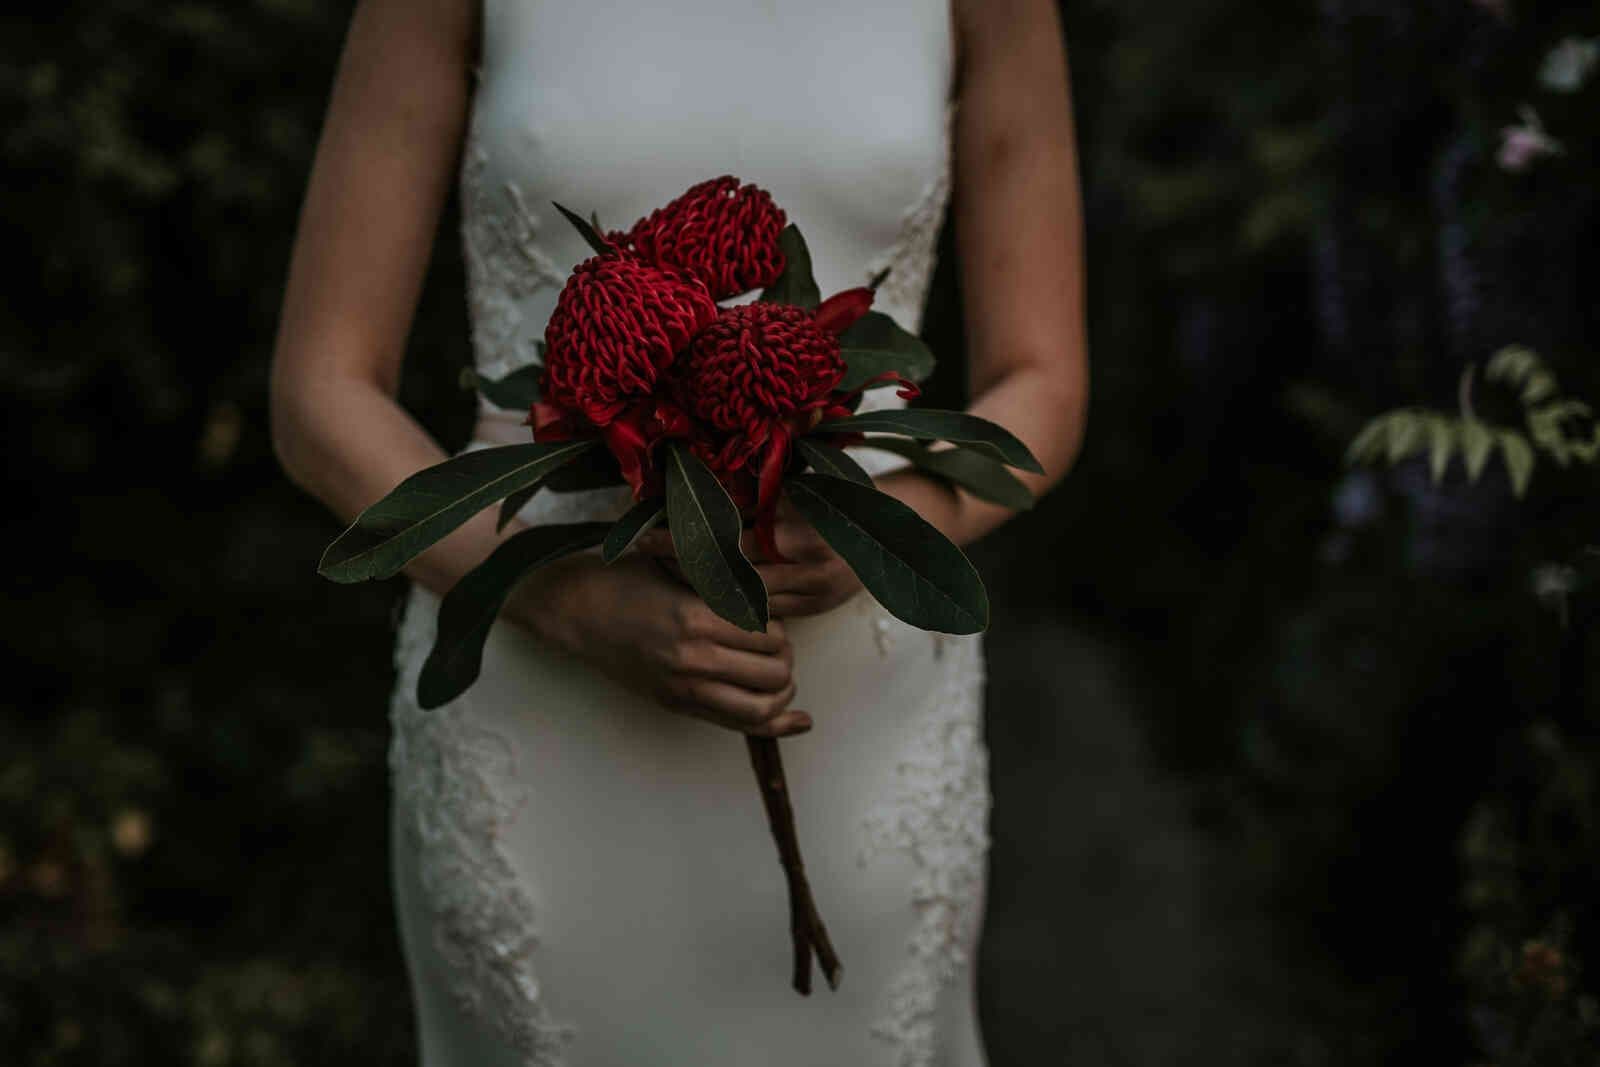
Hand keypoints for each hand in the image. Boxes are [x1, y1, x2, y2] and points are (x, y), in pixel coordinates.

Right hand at [506, 552, 811, 737]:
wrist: (577, 610)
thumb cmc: (628, 579)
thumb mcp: (680, 565)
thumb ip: (727, 579)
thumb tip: (776, 594)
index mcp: (696, 617)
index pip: (770, 633)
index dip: (782, 628)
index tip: (773, 621)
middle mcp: (693, 658)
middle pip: (774, 672)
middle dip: (786, 660)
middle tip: (778, 648)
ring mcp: (683, 688)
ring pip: (761, 707)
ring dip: (782, 692)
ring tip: (779, 677)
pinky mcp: (676, 705)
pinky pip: (737, 727)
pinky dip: (775, 726)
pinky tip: (799, 722)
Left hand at [633, 495, 862, 617]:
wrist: (897, 530)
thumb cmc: (842, 498)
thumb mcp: (803, 487)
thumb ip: (758, 493)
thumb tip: (697, 486)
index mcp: (800, 527)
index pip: (726, 539)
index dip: (684, 540)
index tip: (647, 535)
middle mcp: (805, 563)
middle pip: (729, 572)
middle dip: (685, 564)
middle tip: (646, 552)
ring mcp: (811, 590)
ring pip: (742, 597)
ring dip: (702, 587)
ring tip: (666, 571)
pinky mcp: (815, 609)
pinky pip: (762, 612)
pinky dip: (731, 603)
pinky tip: (704, 593)